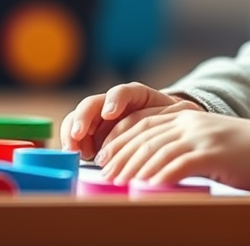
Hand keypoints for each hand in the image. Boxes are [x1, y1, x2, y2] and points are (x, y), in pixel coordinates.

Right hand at [60, 81, 190, 160]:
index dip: (114, 101)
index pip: (122, 92)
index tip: (109, 114)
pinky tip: (79, 157)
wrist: (161, 128)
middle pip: (92, 104)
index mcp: (135, 96)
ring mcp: (98, 119)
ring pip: (78, 119)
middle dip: (82, 119)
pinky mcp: (90, 135)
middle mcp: (112, 104)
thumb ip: (170, 118)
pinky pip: (74, 136)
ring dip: (73, 134)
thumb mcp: (173, 116)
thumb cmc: (168, 121)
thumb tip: (176, 121)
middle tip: (78, 136)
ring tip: (76, 151)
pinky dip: (73, 146)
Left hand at [99, 110, 249, 191]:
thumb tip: (155, 171)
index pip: (142, 125)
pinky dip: (160, 177)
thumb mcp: (208, 141)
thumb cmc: (242, 152)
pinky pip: (179, 165)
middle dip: (120, 157)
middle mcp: (189, 123)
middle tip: (104, 176)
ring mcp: (201, 137)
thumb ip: (183, 147)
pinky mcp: (212, 153)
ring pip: (157, 151)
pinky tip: (147, 188)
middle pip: (144, 138)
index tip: (103, 158)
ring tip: (118, 184)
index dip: (119, 141)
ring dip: (134, 169)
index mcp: (185, 118)